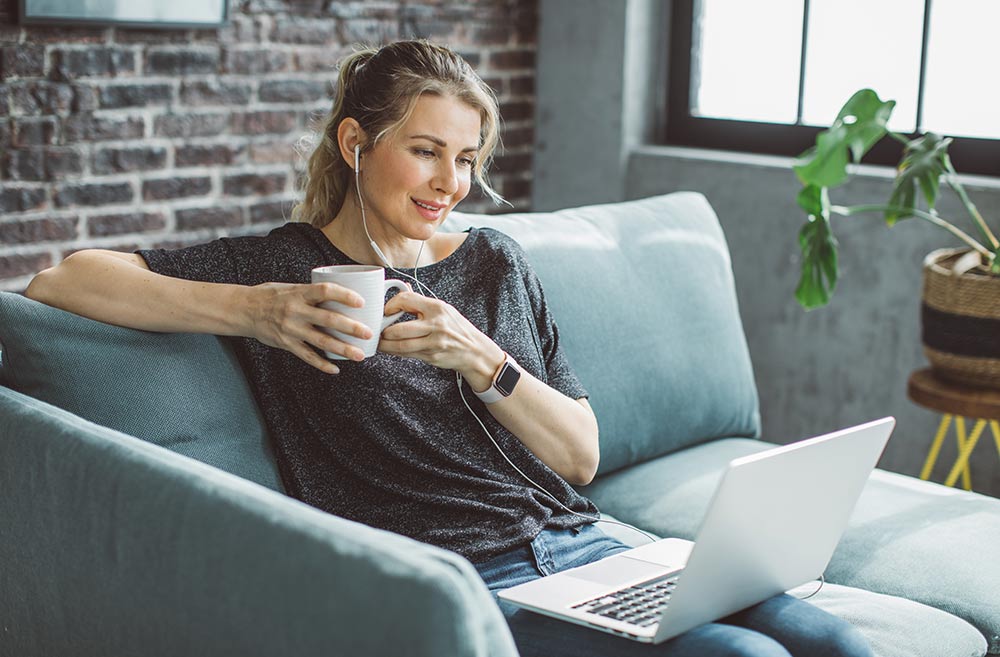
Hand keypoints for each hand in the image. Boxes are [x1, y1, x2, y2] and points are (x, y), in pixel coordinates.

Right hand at [246, 282, 372, 372]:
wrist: (245, 310)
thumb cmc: (272, 296)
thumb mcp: (292, 287)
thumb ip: (313, 293)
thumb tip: (343, 294)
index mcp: (299, 293)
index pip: (325, 291)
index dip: (344, 295)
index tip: (361, 302)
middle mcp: (295, 311)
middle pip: (327, 319)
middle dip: (350, 327)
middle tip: (368, 333)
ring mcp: (291, 329)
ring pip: (320, 341)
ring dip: (342, 349)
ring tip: (358, 355)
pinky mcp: (286, 344)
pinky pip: (307, 356)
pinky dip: (322, 364)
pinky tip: (335, 369)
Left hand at [379, 291, 503, 388]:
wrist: (474, 350)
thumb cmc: (457, 328)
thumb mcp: (443, 309)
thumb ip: (421, 302)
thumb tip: (402, 289)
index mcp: (437, 308)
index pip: (406, 300)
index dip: (390, 305)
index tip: (386, 310)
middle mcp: (436, 325)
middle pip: (400, 329)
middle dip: (384, 331)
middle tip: (378, 329)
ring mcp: (434, 343)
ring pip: (401, 345)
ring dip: (385, 345)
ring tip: (380, 341)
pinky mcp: (431, 356)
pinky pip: (407, 354)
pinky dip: (395, 352)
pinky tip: (390, 348)